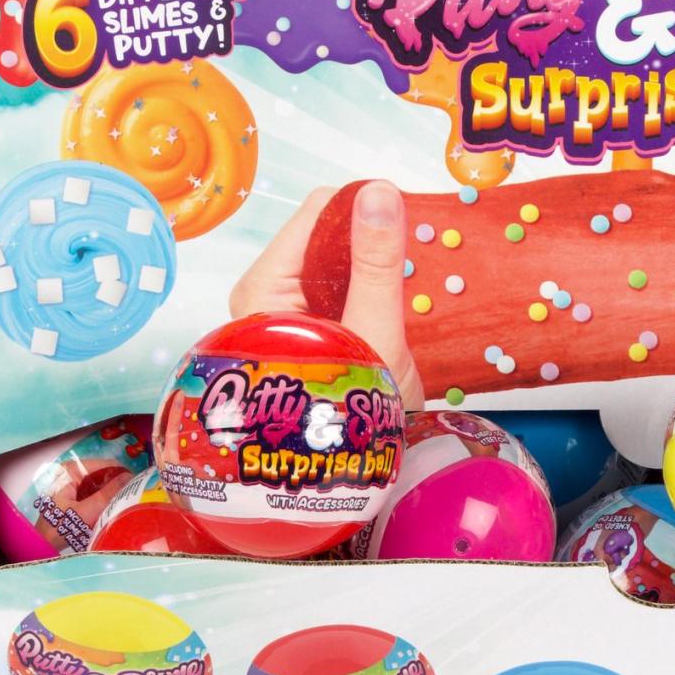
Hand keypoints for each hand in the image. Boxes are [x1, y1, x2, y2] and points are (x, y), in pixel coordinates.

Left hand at [230, 180, 425, 409]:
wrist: (338, 482)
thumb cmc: (348, 419)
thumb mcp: (371, 333)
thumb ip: (376, 263)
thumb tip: (379, 191)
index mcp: (264, 286)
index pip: (321, 211)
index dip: (369, 213)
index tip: (410, 238)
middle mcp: (263, 294)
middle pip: (327, 235)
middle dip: (372, 244)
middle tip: (411, 280)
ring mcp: (282, 314)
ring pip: (336, 263)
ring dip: (374, 272)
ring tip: (403, 303)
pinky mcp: (303, 330)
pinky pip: (338, 290)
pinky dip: (368, 293)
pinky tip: (389, 316)